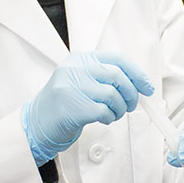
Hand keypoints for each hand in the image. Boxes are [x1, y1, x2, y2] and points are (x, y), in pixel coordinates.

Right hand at [23, 51, 153, 165]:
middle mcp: (76, 68)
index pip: (117, 59)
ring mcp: (72, 86)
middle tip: (131, 105)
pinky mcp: (73, 107)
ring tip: (113, 114)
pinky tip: (103, 119)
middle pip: (118, 76)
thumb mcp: (81, 80)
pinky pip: (104, 111)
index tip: (147, 87)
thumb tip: (138, 83)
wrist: (36, 123)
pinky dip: (110, 117)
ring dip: (120, 109)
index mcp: (81, 59)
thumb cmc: (64, 103)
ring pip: (113, 95)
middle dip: (131, 94)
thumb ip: (104, 76)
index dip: (137, 73)